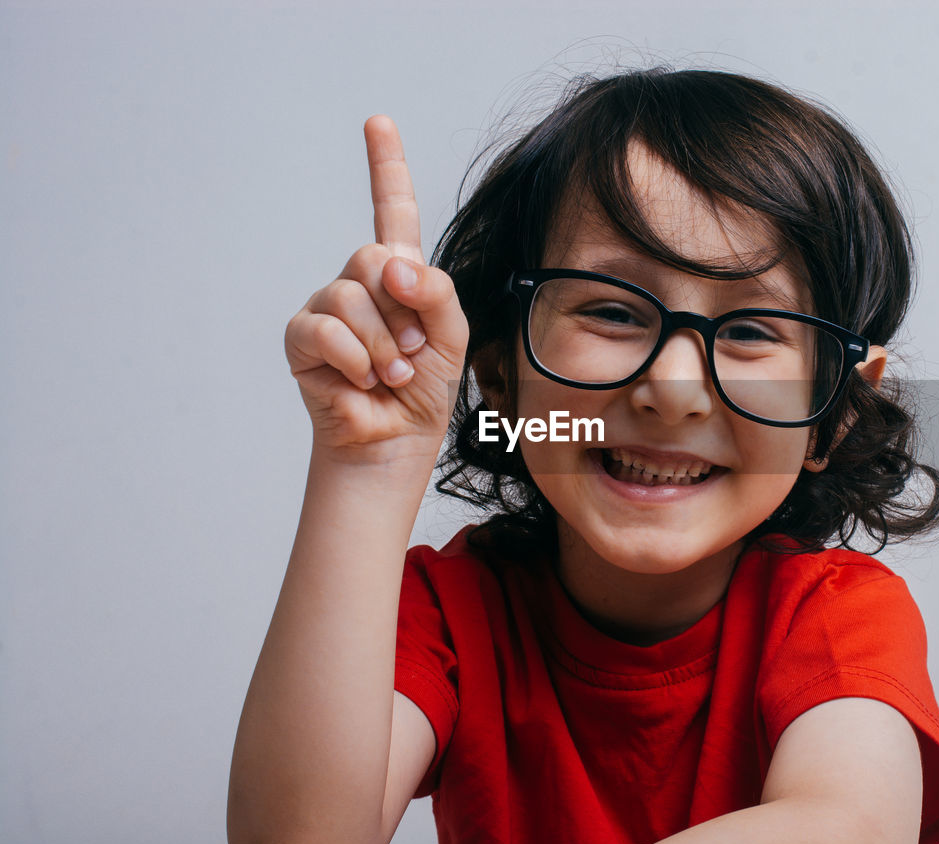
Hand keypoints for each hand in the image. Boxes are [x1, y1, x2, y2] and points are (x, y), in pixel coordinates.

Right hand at [284, 116, 468, 461]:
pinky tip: (362, 381)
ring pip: (351, 295)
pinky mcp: (302, 338)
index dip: (385, 166)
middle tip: (413, 350)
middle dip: (403, 310)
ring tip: (390, 374)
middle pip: (373, 256)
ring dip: (384, 344)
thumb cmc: (422, 390)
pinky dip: (354, 359)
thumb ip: (436, 292)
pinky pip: (325, 328)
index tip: (378, 122)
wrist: (394, 441)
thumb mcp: (451, 336)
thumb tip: (394, 265)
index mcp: (399, 276)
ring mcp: (326, 308)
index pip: (391, 211)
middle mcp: (359, 284)